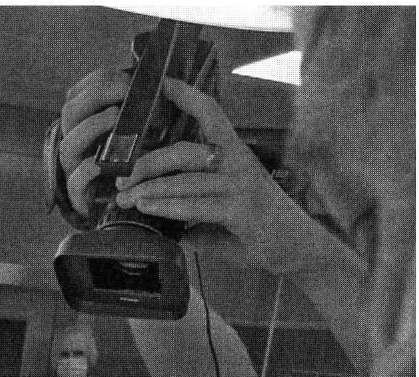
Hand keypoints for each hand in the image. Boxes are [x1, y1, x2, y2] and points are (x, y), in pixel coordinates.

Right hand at [59, 68, 130, 220]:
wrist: (134, 204)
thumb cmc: (139, 162)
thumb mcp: (141, 129)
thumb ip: (139, 108)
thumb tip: (155, 83)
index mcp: (85, 124)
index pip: (78, 94)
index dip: (98, 80)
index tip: (125, 77)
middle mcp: (77, 143)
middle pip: (69, 112)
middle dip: (97, 95)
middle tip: (126, 92)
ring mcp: (75, 169)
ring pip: (68, 145)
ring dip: (93, 126)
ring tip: (116, 118)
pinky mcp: (81, 196)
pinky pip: (76, 181)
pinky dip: (89, 169)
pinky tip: (105, 161)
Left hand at [112, 78, 303, 271]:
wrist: (297, 249)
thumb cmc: (261, 232)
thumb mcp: (225, 216)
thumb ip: (198, 214)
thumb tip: (172, 225)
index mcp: (236, 155)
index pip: (212, 115)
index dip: (188, 97)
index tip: (164, 84)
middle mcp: (238, 162)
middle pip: (185, 151)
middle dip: (149, 162)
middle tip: (121, 175)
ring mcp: (239, 184)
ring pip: (185, 179)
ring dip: (150, 190)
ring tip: (125, 197)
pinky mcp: (239, 209)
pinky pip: (195, 204)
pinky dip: (168, 206)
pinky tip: (148, 208)